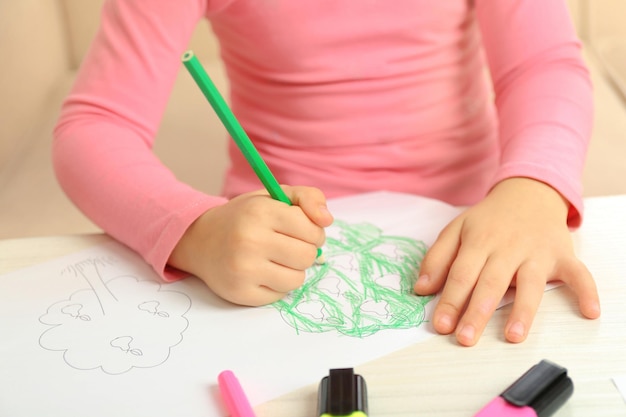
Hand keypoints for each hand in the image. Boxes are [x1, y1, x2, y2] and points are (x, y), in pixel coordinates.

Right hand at [168, 186, 333, 305]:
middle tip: (288, 245)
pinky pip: (280, 295)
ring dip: (292, 270)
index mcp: (261, 212)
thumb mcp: (274, 196)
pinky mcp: (240, 293)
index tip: (301, 230)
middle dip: (305, 251)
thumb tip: (327, 220)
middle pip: (308, 256)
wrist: (200, 240)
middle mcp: (250, 240)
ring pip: (297, 279)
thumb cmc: (245, 217)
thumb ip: (307, 198)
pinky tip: (262, 272)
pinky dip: (277, 285)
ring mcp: (244, 269)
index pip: (312, 229)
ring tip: (275, 259)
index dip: (313, 230)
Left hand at [414, 177, 599, 345]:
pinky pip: (578, 273)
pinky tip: (590, 311)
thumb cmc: (489, 219)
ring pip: (530, 284)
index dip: (450, 301)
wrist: (528, 192)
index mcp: (479, 241)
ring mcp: (537, 252)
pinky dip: (586, 290)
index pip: (461, 275)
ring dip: (523, 311)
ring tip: (512, 336)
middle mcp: (508, 248)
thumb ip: (437, 258)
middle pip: (491, 283)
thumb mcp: (457, 229)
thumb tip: (421, 288)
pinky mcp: (562, 255)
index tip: (440, 325)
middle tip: (465, 339)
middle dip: (477, 312)